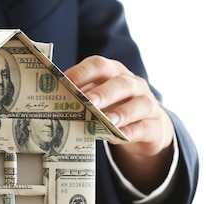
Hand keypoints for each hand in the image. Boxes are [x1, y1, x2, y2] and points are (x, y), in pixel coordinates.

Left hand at [64, 56, 173, 192]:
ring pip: (138, 104)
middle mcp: (133, 85)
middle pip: (121, 83)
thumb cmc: (115, 108)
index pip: (100, 65)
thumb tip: (53, 103)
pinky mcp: (153, 126)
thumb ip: (82, 98)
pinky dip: (131, 132)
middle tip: (88, 101)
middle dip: (104, 92)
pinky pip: (143, 128)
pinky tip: (118, 137)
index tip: (67, 81)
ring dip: (121, 112)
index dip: (84, 72)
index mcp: (114, 73)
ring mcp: (147, 104)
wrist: (147, 126)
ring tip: (107, 121)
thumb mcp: (100, 100)